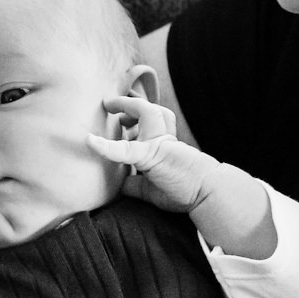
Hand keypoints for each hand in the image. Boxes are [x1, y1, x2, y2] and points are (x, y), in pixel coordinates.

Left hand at [87, 96, 222, 213]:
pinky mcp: (151, 154)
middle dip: (132, 103)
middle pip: (151, 110)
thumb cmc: (184, 193)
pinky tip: (91, 141)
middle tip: (111, 105)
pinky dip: (105, 146)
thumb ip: (136, 184)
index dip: (135, 114)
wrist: (208, 194)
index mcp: (164, 145)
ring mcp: (159, 143)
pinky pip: (125, 149)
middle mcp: (163, 139)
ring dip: (129, 106)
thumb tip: (121, 184)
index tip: (121, 117)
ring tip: (110, 106)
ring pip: (148, 112)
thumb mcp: (152, 190)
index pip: (151, 122)